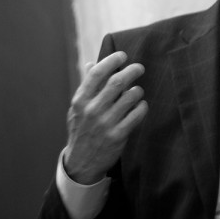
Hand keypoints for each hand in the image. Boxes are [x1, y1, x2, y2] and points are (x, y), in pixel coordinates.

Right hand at [63, 51, 147, 184]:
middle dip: (132, 71)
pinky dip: (141, 107)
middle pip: (117, 82)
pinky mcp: (118, 136)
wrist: (81, 162)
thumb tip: (91, 64)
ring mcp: (105, 123)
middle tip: (139, 68)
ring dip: (137, 91)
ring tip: (137, 91)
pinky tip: (140, 106)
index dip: (112, 60)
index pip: (97, 73)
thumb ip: (86, 87)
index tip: (122, 55)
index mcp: (81, 100)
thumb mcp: (77, 108)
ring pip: (130, 97)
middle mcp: (92, 110)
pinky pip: (136, 114)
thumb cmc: (81, 130)